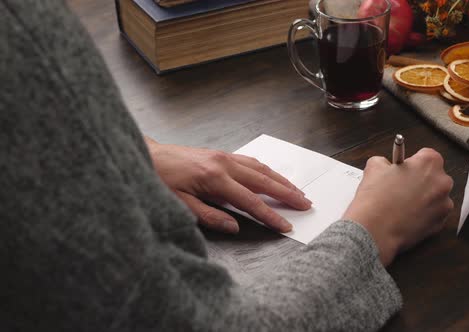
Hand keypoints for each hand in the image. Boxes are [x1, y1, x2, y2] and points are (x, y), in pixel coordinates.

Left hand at [146, 139, 311, 233]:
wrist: (148, 155)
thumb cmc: (160, 179)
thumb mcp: (178, 203)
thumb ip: (208, 216)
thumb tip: (235, 227)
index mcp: (215, 179)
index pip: (250, 201)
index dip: (270, 215)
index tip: (286, 225)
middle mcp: (224, 164)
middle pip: (264, 181)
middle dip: (287, 194)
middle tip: (306, 204)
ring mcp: (224, 157)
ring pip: (261, 169)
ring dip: (281, 180)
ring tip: (297, 191)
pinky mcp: (221, 154)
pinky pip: (251, 162)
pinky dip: (267, 170)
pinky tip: (274, 176)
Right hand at [342, 148, 453, 265]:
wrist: (374, 230)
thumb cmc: (375, 200)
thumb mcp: (374, 168)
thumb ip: (385, 162)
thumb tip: (387, 166)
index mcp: (429, 163)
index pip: (426, 155)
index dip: (412, 163)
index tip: (404, 170)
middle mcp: (442, 181)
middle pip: (434, 176)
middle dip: (420, 180)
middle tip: (401, 188)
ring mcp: (444, 204)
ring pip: (435, 196)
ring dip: (423, 198)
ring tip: (402, 204)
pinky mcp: (440, 223)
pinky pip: (434, 214)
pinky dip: (423, 214)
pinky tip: (406, 216)